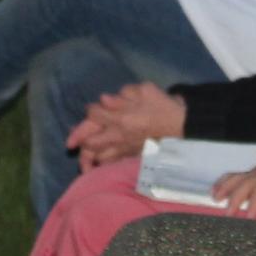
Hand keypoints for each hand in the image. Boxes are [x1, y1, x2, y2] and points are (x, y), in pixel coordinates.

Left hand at [65, 82, 185, 168]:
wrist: (183, 127)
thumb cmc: (164, 106)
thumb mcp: (145, 91)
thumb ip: (125, 94)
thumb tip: (105, 100)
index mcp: (121, 117)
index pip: (94, 114)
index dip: (91, 110)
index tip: (93, 109)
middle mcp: (119, 135)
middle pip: (89, 142)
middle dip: (79, 140)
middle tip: (72, 143)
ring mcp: (125, 148)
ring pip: (98, 157)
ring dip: (88, 156)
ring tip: (82, 158)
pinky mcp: (132, 155)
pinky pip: (112, 163)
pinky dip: (103, 164)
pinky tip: (99, 164)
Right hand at [213, 141, 255, 214]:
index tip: (250, 215)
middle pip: (244, 186)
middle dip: (235, 200)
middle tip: (228, 215)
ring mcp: (252, 173)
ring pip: (235, 179)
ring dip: (224, 190)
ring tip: (215, 201)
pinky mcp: (248, 173)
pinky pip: (232, 176)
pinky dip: (222, 183)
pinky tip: (214, 192)